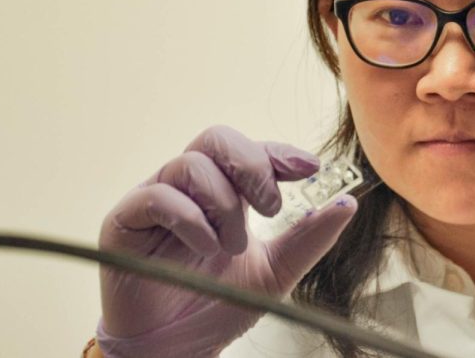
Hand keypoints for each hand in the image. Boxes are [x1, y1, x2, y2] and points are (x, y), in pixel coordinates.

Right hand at [96, 125, 356, 357]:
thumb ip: (309, 238)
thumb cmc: (217, 306)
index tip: (311, 168)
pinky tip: (206, 246)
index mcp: (225, 192)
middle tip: (271, 207)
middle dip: (251, 165)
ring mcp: (156, 199)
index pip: (252, 152)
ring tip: (232, 246)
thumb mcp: (276, 272)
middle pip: (218, 139)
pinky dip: (189, 217)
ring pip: (191, 164)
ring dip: (223, 203)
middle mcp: (190, 188)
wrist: (175, 351)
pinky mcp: (125, 220)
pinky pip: (156, 196)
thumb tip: (349, 202)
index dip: (280, 153)